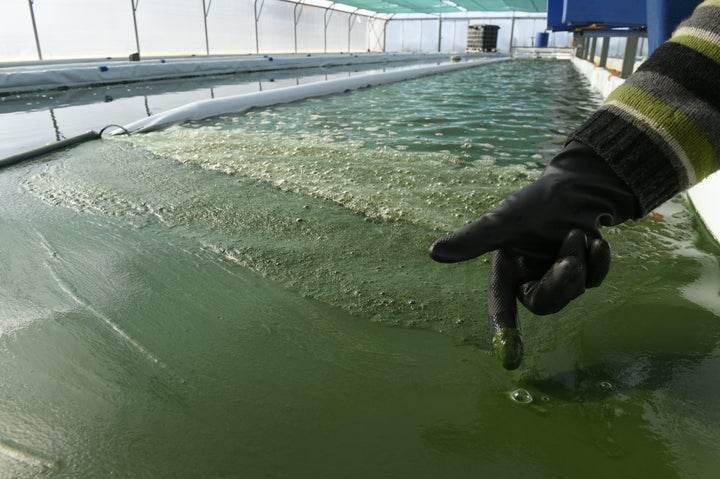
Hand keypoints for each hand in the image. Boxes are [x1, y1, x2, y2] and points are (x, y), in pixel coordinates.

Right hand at [428, 141, 638, 368]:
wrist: (578, 187)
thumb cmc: (536, 202)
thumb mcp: (505, 220)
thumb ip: (473, 239)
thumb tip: (433, 252)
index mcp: (507, 270)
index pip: (502, 306)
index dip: (504, 332)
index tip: (510, 362)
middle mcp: (530, 278)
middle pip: (546, 304)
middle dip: (562, 281)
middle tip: (571, 255)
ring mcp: (558, 278)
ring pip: (573, 291)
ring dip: (579, 260)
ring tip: (576, 233)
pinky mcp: (585, 273)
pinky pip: (596, 280)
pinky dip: (599, 259)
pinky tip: (595, 240)